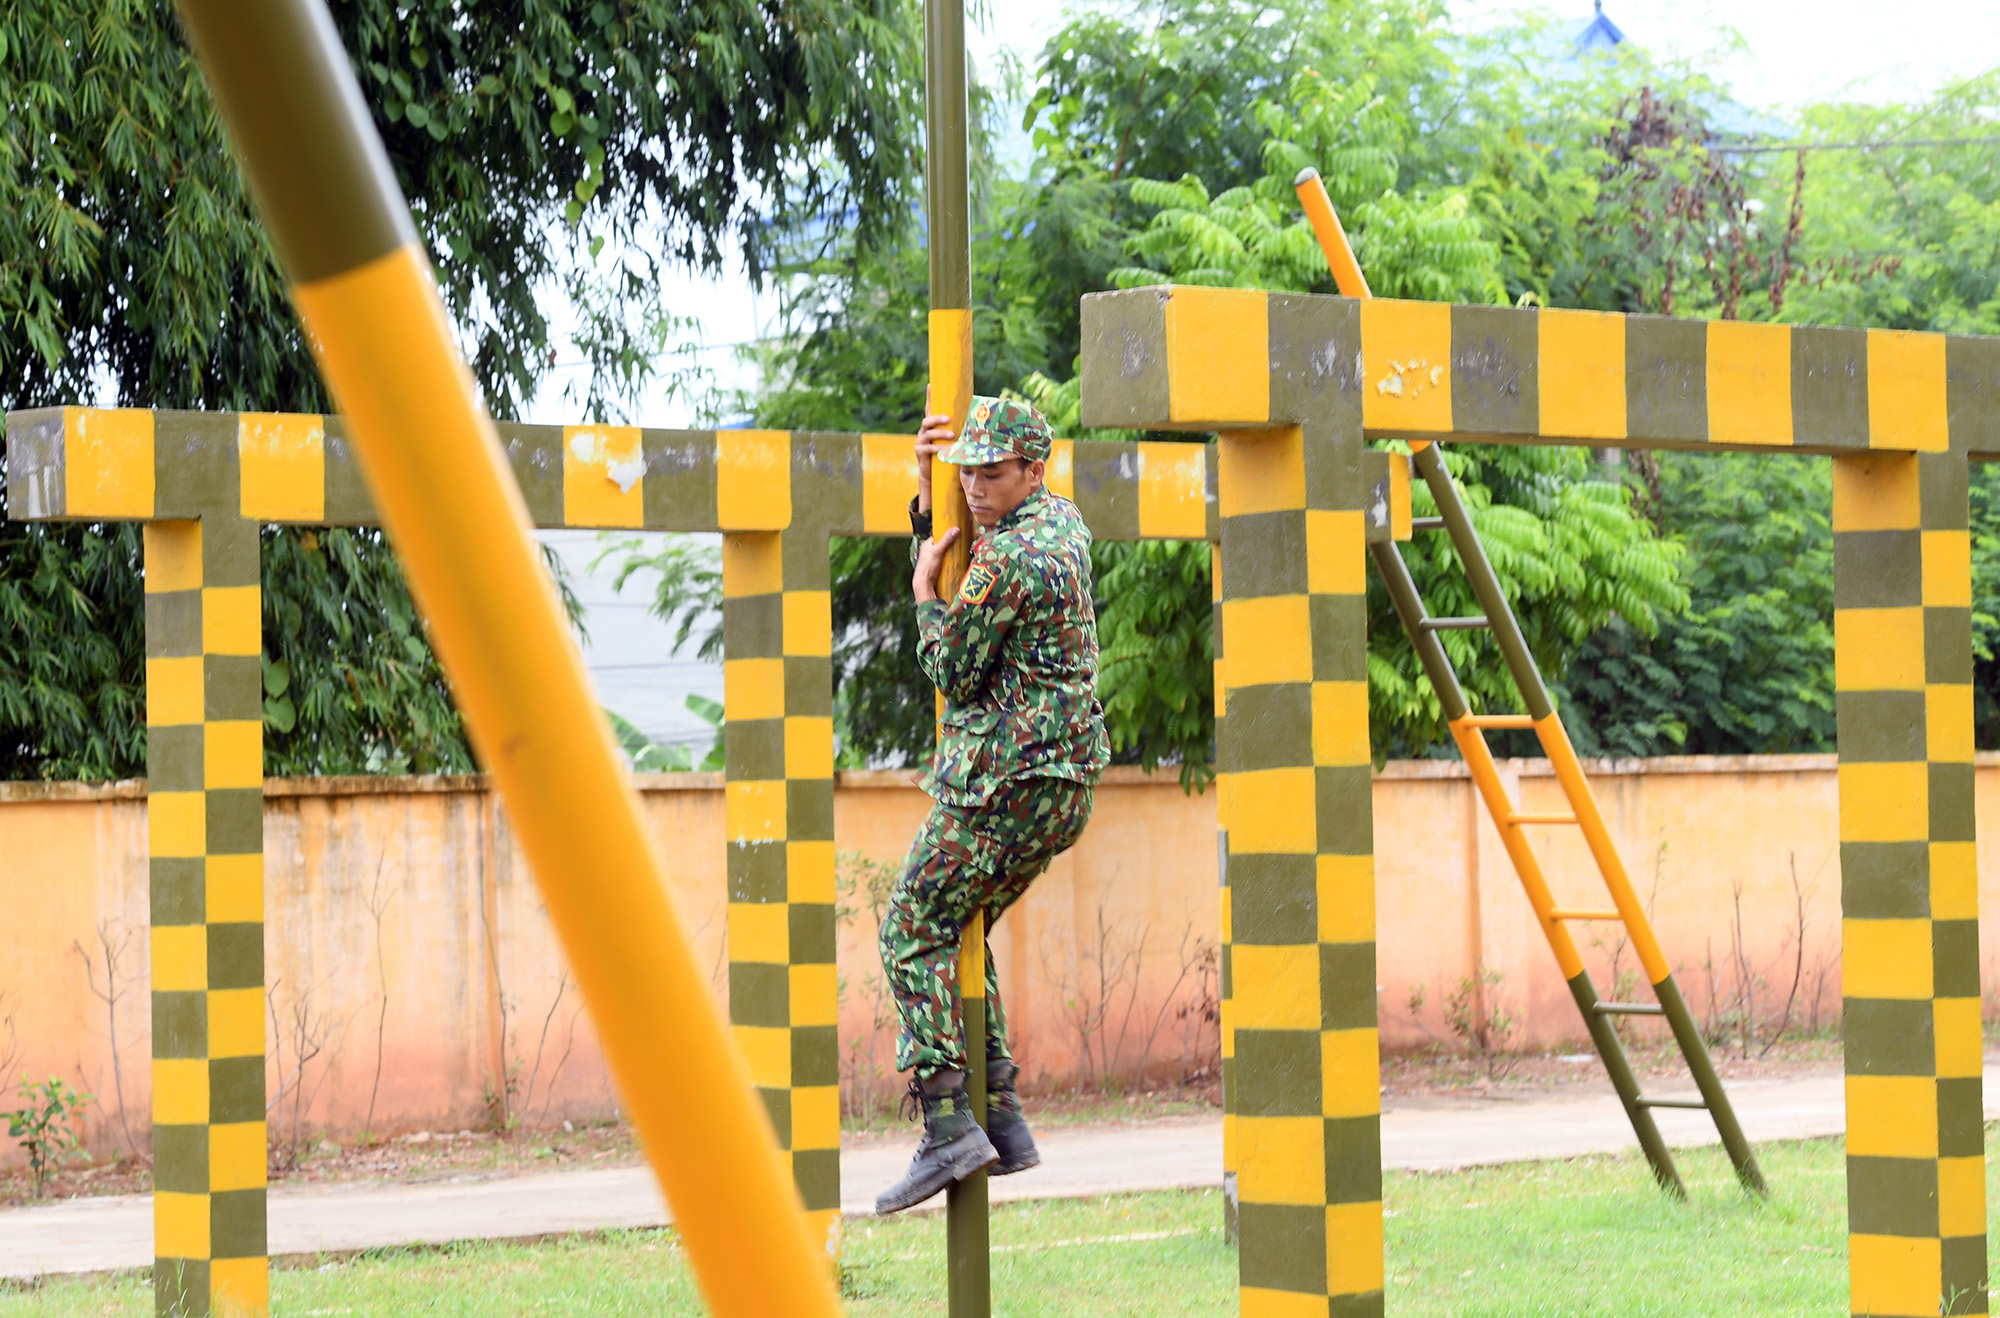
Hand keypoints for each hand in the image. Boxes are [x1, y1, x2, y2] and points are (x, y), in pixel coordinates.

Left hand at [912, 525, 959, 602]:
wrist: (924, 583)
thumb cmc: (927, 567)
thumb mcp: (938, 551)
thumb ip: (947, 540)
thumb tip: (955, 529)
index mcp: (927, 545)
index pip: (938, 536)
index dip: (946, 535)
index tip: (954, 534)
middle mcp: (929, 552)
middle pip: (942, 545)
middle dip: (950, 545)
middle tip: (958, 545)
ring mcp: (933, 560)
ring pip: (944, 554)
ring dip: (950, 554)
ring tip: (957, 554)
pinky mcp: (936, 567)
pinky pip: (945, 561)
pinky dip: (949, 561)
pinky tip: (953, 562)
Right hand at [917, 391, 953, 514]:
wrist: (935, 473)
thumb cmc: (947, 452)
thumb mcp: (953, 439)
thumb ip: (959, 428)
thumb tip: (978, 417)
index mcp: (932, 426)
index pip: (930, 409)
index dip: (929, 397)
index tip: (930, 385)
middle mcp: (924, 431)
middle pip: (927, 420)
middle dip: (937, 419)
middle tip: (948, 419)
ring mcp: (921, 441)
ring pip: (929, 434)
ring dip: (941, 434)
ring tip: (952, 436)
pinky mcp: (920, 452)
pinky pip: (928, 449)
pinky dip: (938, 449)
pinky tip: (945, 450)